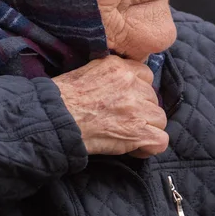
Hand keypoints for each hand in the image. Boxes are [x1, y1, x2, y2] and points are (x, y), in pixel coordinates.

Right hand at [53, 55, 168, 157]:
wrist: (54, 121)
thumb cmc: (61, 99)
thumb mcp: (87, 72)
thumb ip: (109, 75)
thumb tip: (120, 85)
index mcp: (118, 67)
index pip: (146, 75)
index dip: (139, 91)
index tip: (128, 102)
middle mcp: (131, 83)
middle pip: (153, 99)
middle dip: (142, 111)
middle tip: (123, 122)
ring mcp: (136, 107)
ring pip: (159, 119)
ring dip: (147, 128)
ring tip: (128, 135)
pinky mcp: (137, 131)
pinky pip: (160, 140)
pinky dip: (150, 147)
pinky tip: (136, 148)